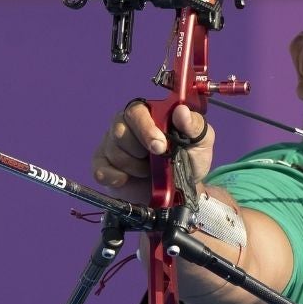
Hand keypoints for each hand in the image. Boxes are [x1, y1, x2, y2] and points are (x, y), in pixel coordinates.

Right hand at [91, 102, 214, 201]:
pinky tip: (126, 180)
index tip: (160, 147)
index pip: (137, 112)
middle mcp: (126, 124)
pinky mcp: (103, 164)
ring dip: (135, 168)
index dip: (146, 130)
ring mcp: (111, 144)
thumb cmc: (188, 160)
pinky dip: (114, 177)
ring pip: (114, 153)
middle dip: (141, 152)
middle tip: (156, 161)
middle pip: (120, 132)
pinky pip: (100, 169)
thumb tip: (181, 112)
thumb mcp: (201, 142)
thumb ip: (195, 125)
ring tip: (148, 171)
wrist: (179, 191)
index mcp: (148, 112)